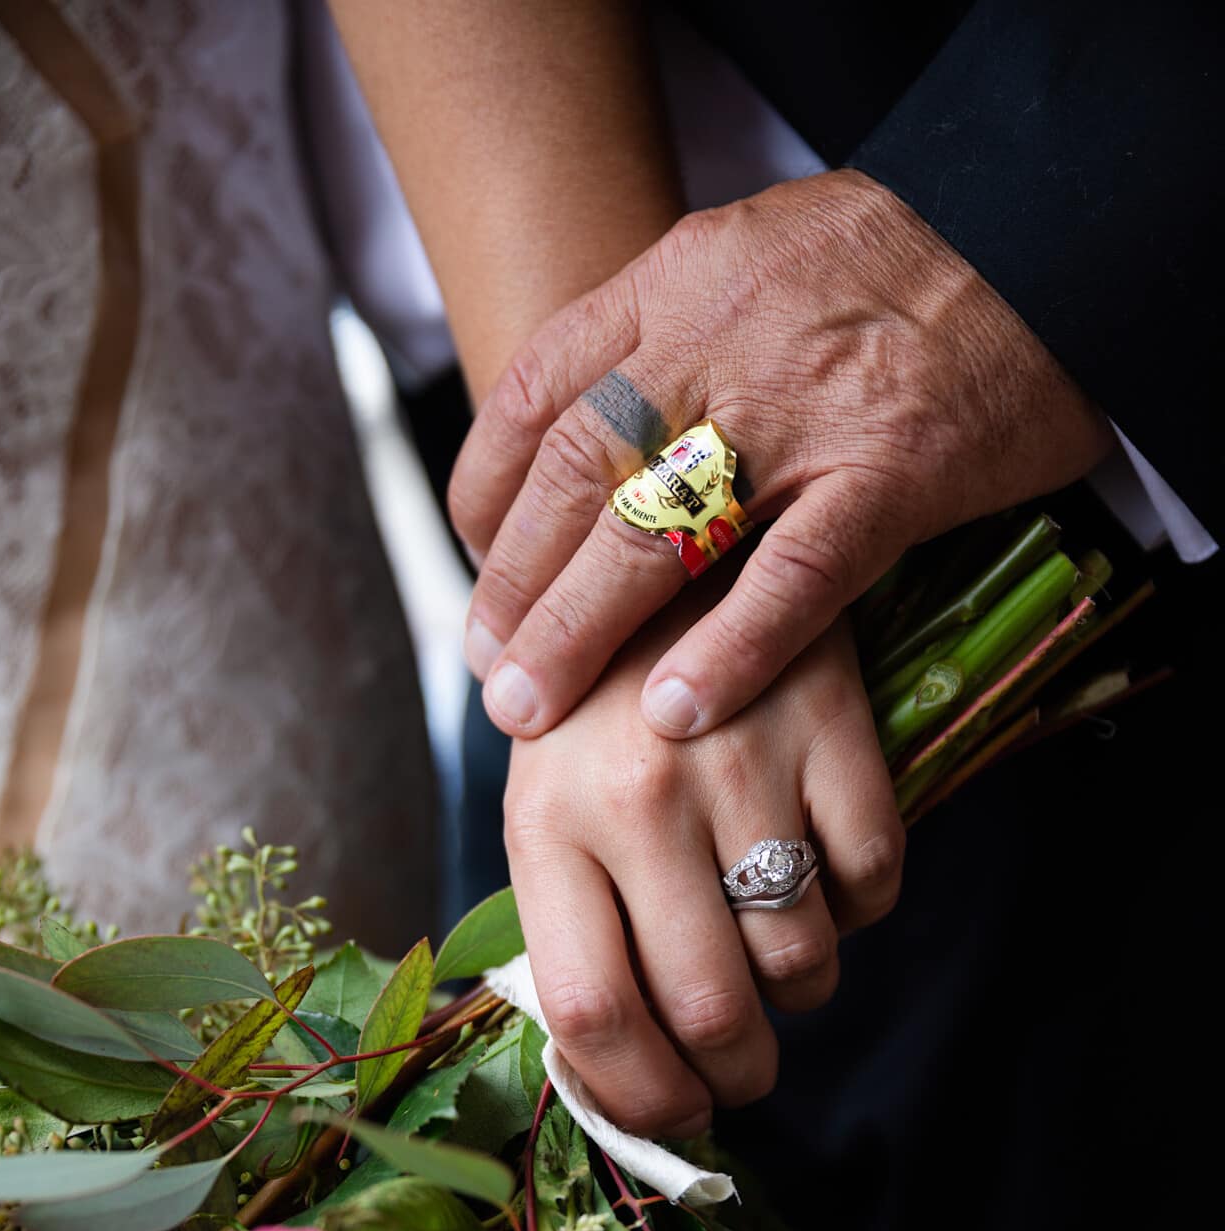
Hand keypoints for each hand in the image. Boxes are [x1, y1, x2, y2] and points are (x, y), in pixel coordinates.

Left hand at [453, 170, 1114, 738]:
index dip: (486, 496)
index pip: (536, 396)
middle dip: (515, 585)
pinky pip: (794, 577)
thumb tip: (587, 445)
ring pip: (656, 533)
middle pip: (578, 476)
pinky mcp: (892, 471)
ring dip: (579, 633)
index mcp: (673, 282)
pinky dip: (728, 649)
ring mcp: (804, 408)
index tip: (475, 570)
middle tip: (488, 671)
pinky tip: (674, 711)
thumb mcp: (747, 258)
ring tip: (532, 709)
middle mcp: (719, 338)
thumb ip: (664, 337)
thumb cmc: (889, 264)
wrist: (1045, 227)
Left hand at [503, 585, 901, 1135]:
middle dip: (737, 1075)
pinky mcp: (833, 722)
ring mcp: (742, 758)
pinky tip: (824, 885)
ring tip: (777, 967)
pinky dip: (862, 915)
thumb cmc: (594, 708)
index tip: (675, 1116)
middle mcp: (639, 795)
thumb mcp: (546, 805)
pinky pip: (874, 881)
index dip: (642, 1097)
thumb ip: (569, 927)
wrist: (667, 549)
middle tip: (744, 1075)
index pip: (593, 1012)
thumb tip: (614, 1073)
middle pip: (708, 1008)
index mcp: (547, 824)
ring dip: (800, 995)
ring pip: (801, 957)